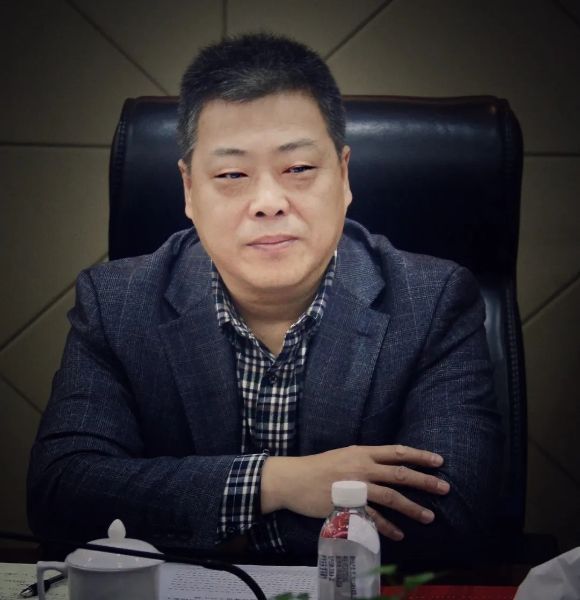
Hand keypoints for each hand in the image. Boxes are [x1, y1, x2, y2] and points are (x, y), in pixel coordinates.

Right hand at [260, 444, 449, 540]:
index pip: (397, 452)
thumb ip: (366, 458)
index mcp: (362, 452)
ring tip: (429, 517)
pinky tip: (400, 534)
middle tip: (445, 488)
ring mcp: (357, 487)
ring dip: (413, 508)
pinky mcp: (349, 506)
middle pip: (400, 474)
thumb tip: (388, 464)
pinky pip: (374, 518)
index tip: (438, 461)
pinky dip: (389, 527)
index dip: (419, 456)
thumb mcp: (344, 454)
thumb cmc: (318, 466)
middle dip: (425, 481)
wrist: (294, 479)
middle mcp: (362, 467)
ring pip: (392, 497)